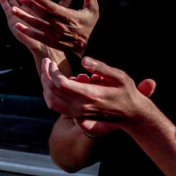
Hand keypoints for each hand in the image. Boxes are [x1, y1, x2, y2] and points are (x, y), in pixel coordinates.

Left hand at [0, 0, 97, 56]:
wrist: (92, 45)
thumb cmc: (91, 24)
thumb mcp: (93, 8)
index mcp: (70, 16)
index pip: (54, 7)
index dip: (44, 1)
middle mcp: (61, 26)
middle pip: (43, 15)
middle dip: (31, 6)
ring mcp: (56, 35)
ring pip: (37, 25)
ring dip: (24, 17)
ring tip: (12, 10)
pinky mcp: (52, 43)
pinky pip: (38, 37)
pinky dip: (28, 32)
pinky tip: (17, 26)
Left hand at [39, 57, 157, 130]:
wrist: (131, 114)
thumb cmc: (126, 93)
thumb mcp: (120, 77)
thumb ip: (101, 68)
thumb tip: (83, 60)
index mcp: (90, 95)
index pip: (60, 83)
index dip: (52, 71)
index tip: (52, 61)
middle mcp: (80, 106)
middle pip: (52, 91)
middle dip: (45, 74)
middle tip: (46, 62)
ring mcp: (77, 113)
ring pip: (50, 100)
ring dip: (45, 85)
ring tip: (47, 71)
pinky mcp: (76, 115)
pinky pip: (55, 106)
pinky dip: (49, 94)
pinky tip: (52, 83)